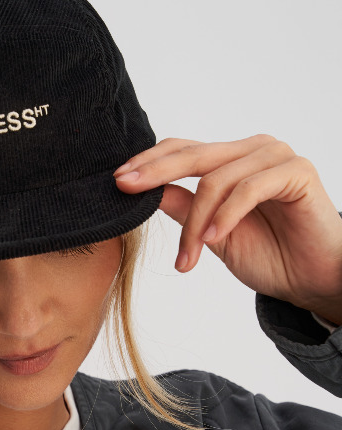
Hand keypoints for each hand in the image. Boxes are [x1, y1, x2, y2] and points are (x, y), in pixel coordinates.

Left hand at [113, 134, 341, 325]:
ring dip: (196, 224)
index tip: (116, 181)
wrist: (313, 279)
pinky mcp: (296, 171)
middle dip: (155, 174)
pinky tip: (212, 240)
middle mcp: (252, 150)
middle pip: (193, 155)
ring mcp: (276, 156)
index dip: (148, 163)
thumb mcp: (210, 235)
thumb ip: (183, 209)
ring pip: (216, 180)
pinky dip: (225, 217)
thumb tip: (146, 193)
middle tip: (125, 190)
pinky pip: (248, 189)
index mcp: (231, 160)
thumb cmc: (269, 255)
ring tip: (187, 257)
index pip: (182, 150)